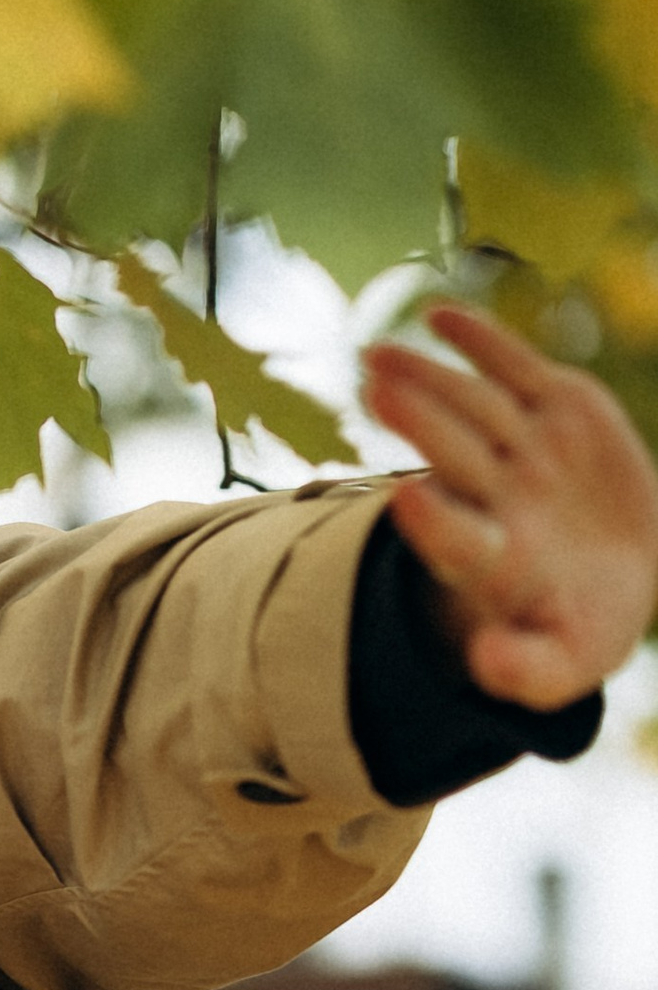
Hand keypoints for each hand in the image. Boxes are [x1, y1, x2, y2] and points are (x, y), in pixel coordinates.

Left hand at [360, 304, 657, 709]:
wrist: (614, 570)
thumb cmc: (580, 625)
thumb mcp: (569, 662)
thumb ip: (529, 673)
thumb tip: (482, 666)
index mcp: (496, 560)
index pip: (458, 542)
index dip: (435, 525)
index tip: (408, 502)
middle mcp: (498, 499)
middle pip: (455, 459)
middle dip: (421, 426)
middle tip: (375, 392)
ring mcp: (521, 450)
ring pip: (473, 407)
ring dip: (429, 377)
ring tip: (379, 353)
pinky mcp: (552, 406)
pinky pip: (512, 369)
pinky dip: (481, 342)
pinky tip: (439, 316)